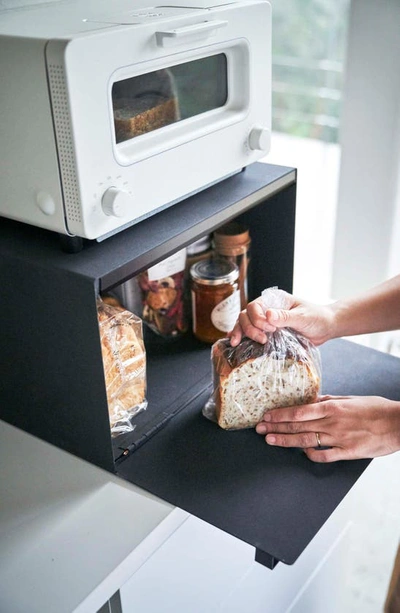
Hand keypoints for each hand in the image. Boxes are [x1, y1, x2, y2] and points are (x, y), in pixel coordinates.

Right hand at [229, 293, 334, 346]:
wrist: (325, 327)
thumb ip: (285, 316)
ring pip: (244, 324)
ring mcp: (265, 321)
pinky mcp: (267, 334)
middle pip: (245, 315)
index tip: (270, 329)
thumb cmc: (317, 318)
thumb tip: (268, 315)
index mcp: (274, 300)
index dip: (257, 318)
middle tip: (262, 339)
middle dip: (249, 328)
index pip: (255, 306)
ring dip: (242, 333)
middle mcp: (266, 309)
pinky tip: (235, 343)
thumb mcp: (303, 316)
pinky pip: (250, 334)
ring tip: (240, 344)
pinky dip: (242, 337)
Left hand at [255, 395, 399, 461]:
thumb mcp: (350, 399)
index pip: (299, 411)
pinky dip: (311, 454)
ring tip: (270, 440)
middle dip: (276, 427)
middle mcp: (332, 423)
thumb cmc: (376, 408)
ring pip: (306, 440)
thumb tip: (311, 399)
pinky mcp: (348, 453)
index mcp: (332, 407)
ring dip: (286, 440)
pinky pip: (324, 455)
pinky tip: (301, 452)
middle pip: (297, 426)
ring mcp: (339, 439)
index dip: (280, 415)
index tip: (266, 416)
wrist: (399, 423)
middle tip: (259, 429)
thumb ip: (329, 400)